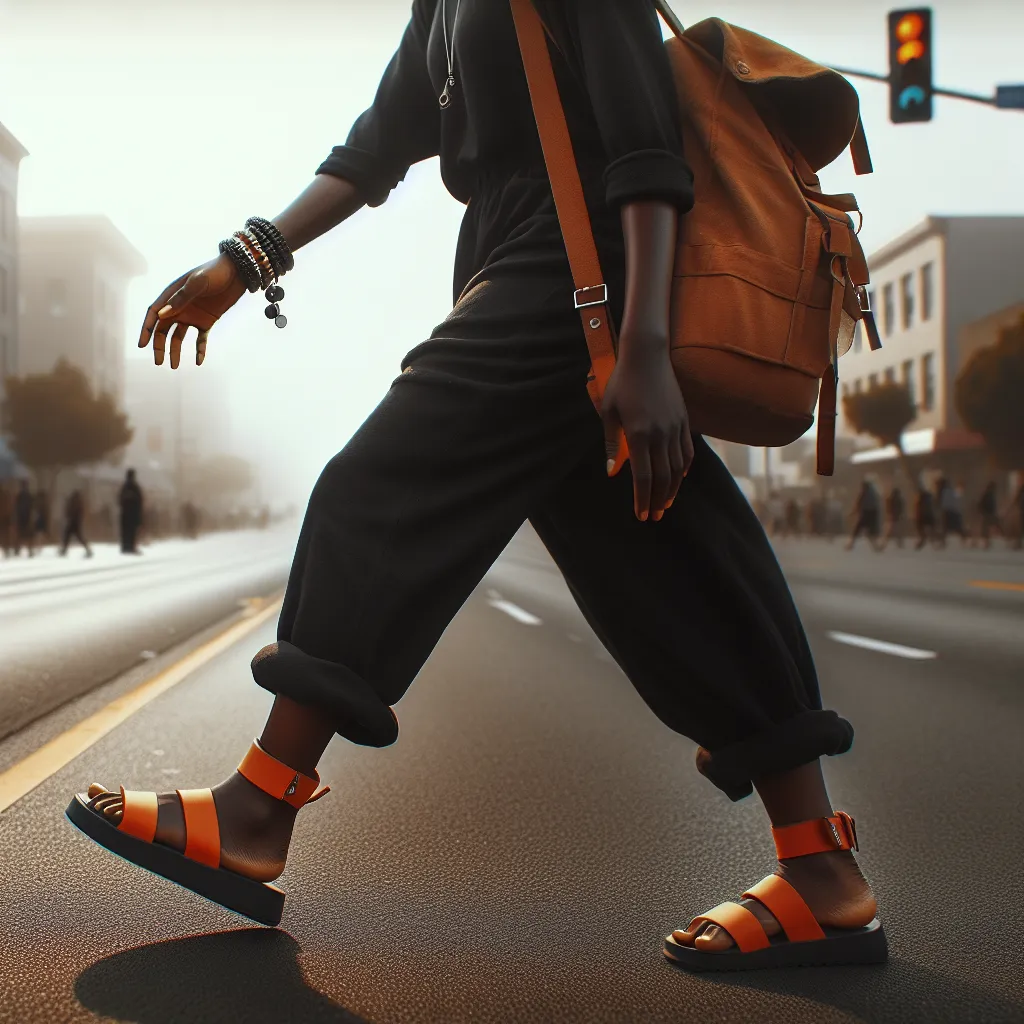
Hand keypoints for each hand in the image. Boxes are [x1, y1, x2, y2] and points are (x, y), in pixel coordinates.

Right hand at [139, 253, 246, 368]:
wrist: (238, 272)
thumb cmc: (216, 272)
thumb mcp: (198, 283)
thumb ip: (181, 298)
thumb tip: (163, 315)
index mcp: (172, 296)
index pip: (154, 315)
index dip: (146, 330)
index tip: (142, 345)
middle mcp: (179, 307)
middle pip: (164, 329)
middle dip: (159, 346)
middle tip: (158, 362)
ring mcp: (192, 315)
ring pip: (179, 337)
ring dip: (175, 350)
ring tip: (174, 366)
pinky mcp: (207, 321)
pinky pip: (200, 339)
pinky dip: (199, 350)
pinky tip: (199, 361)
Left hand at [601, 347, 693, 521]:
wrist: (647, 356)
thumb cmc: (621, 383)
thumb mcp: (608, 413)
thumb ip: (612, 444)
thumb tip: (612, 472)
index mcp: (639, 435)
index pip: (643, 477)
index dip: (642, 499)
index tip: (641, 515)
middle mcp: (660, 434)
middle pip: (662, 478)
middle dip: (657, 501)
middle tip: (653, 516)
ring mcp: (675, 428)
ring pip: (677, 468)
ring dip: (671, 490)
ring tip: (664, 504)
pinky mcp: (684, 420)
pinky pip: (687, 452)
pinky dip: (683, 469)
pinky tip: (678, 479)